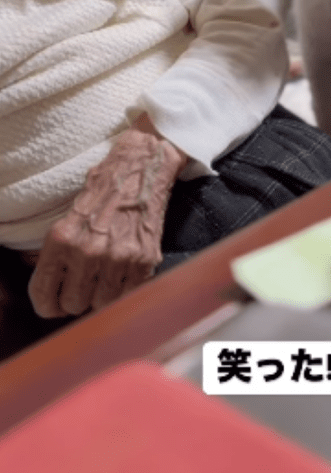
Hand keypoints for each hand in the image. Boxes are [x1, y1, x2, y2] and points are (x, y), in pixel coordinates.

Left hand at [28, 116, 186, 318]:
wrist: (143, 165)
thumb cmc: (105, 187)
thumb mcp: (69, 214)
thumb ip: (59, 250)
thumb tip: (51, 285)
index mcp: (63, 238)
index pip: (44, 293)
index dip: (47, 306)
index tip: (53, 306)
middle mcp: (88, 250)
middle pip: (73, 304)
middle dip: (77, 299)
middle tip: (84, 287)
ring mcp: (118, 257)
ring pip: (102, 303)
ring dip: (103, 295)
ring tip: (106, 277)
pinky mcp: (144, 259)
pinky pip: (129, 294)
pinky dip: (126, 289)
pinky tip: (124, 273)